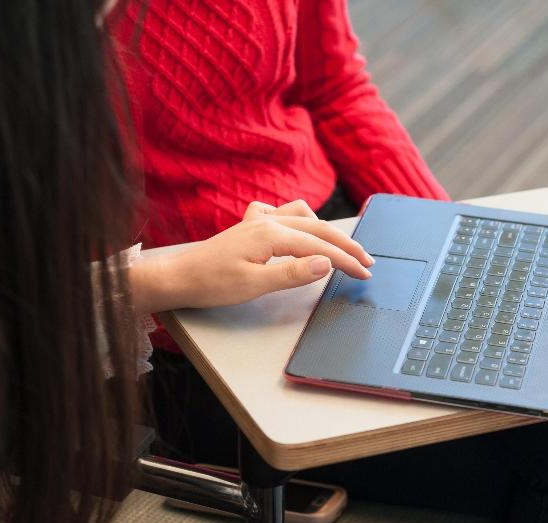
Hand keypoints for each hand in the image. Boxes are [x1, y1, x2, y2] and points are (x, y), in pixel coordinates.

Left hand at [130, 200, 373, 313]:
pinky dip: (299, 219)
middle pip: (318, 228)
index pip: (320, 247)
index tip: (365, 273)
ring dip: (325, 228)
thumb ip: (293, 273)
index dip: (346, 260)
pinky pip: (282, 212)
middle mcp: (267, 220)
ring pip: (303, 214)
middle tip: (367, 262)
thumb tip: (325, 263)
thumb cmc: (212, 283)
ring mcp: (258, 220)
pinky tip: (300, 231)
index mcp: (271, 234)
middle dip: (346, 245)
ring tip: (341, 246)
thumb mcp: (255, 285)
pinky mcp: (250, 226)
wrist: (179, 277)